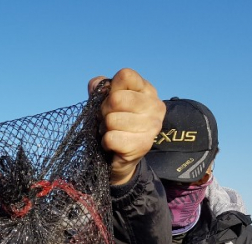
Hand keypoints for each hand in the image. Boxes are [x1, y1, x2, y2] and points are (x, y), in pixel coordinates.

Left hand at [89, 69, 164, 185]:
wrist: (119, 158)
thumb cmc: (113, 125)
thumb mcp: (104, 103)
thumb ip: (99, 89)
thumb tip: (97, 84)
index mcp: (147, 90)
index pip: (125, 75)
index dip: (110, 89)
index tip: (111, 101)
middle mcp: (155, 105)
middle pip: (116, 99)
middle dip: (103, 112)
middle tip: (108, 121)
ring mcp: (152, 126)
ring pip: (111, 120)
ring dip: (104, 129)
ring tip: (112, 133)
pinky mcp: (143, 145)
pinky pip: (111, 138)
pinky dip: (106, 143)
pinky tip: (113, 145)